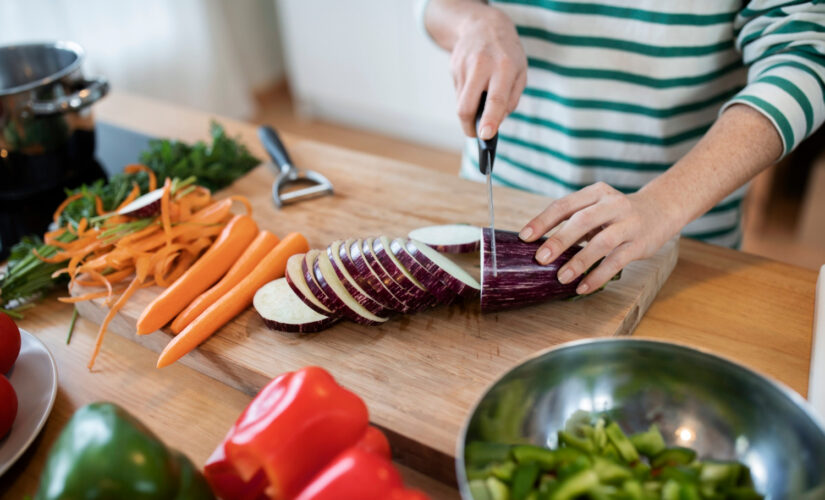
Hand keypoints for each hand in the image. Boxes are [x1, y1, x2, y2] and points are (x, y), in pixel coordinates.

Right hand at [449, 5, 526, 138]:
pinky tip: (475, 84)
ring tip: (481, 98)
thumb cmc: (507, 54)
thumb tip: (495, 123)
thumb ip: (511, 99)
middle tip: (475, 134)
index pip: (495, 99)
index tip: (486, 136)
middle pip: (466, 106)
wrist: (484, 26)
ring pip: (460, 102)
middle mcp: (482, 65)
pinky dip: (467, 95)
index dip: (490, 120)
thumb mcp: (521, 73)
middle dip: (469, 126)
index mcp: (504, 67)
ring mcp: (464, 66)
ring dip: (469, 110)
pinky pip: (459, 92)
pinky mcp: (453, 67)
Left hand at [518, 182, 679, 293]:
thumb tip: (541, 246)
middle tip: (540, 258)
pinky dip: (598, 275)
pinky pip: (616, 261)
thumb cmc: (617, 213)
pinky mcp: (640, 244)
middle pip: (581, 221)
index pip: (564, 205)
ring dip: (579, 261)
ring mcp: (628, 224)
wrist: (662, 208)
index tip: (525, 237)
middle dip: (559, 240)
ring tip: (561, 277)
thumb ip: (574, 222)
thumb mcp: (597, 208)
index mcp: (595, 193)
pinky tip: (583, 287)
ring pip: (601, 242)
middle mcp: (612, 204)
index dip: (543, 221)